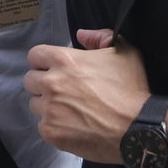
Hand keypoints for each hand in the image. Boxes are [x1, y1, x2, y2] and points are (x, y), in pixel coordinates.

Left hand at [25, 28, 149, 162]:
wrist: (137, 128)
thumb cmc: (131, 88)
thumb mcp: (124, 52)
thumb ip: (100, 37)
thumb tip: (80, 35)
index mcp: (63, 60)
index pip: (35, 56)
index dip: (44, 62)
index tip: (55, 70)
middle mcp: (51, 83)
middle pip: (30, 80)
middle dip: (43, 83)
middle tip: (62, 91)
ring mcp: (49, 109)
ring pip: (35, 104)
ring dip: (47, 105)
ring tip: (68, 110)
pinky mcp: (51, 132)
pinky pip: (42, 125)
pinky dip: (54, 126)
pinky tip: (72, 126)